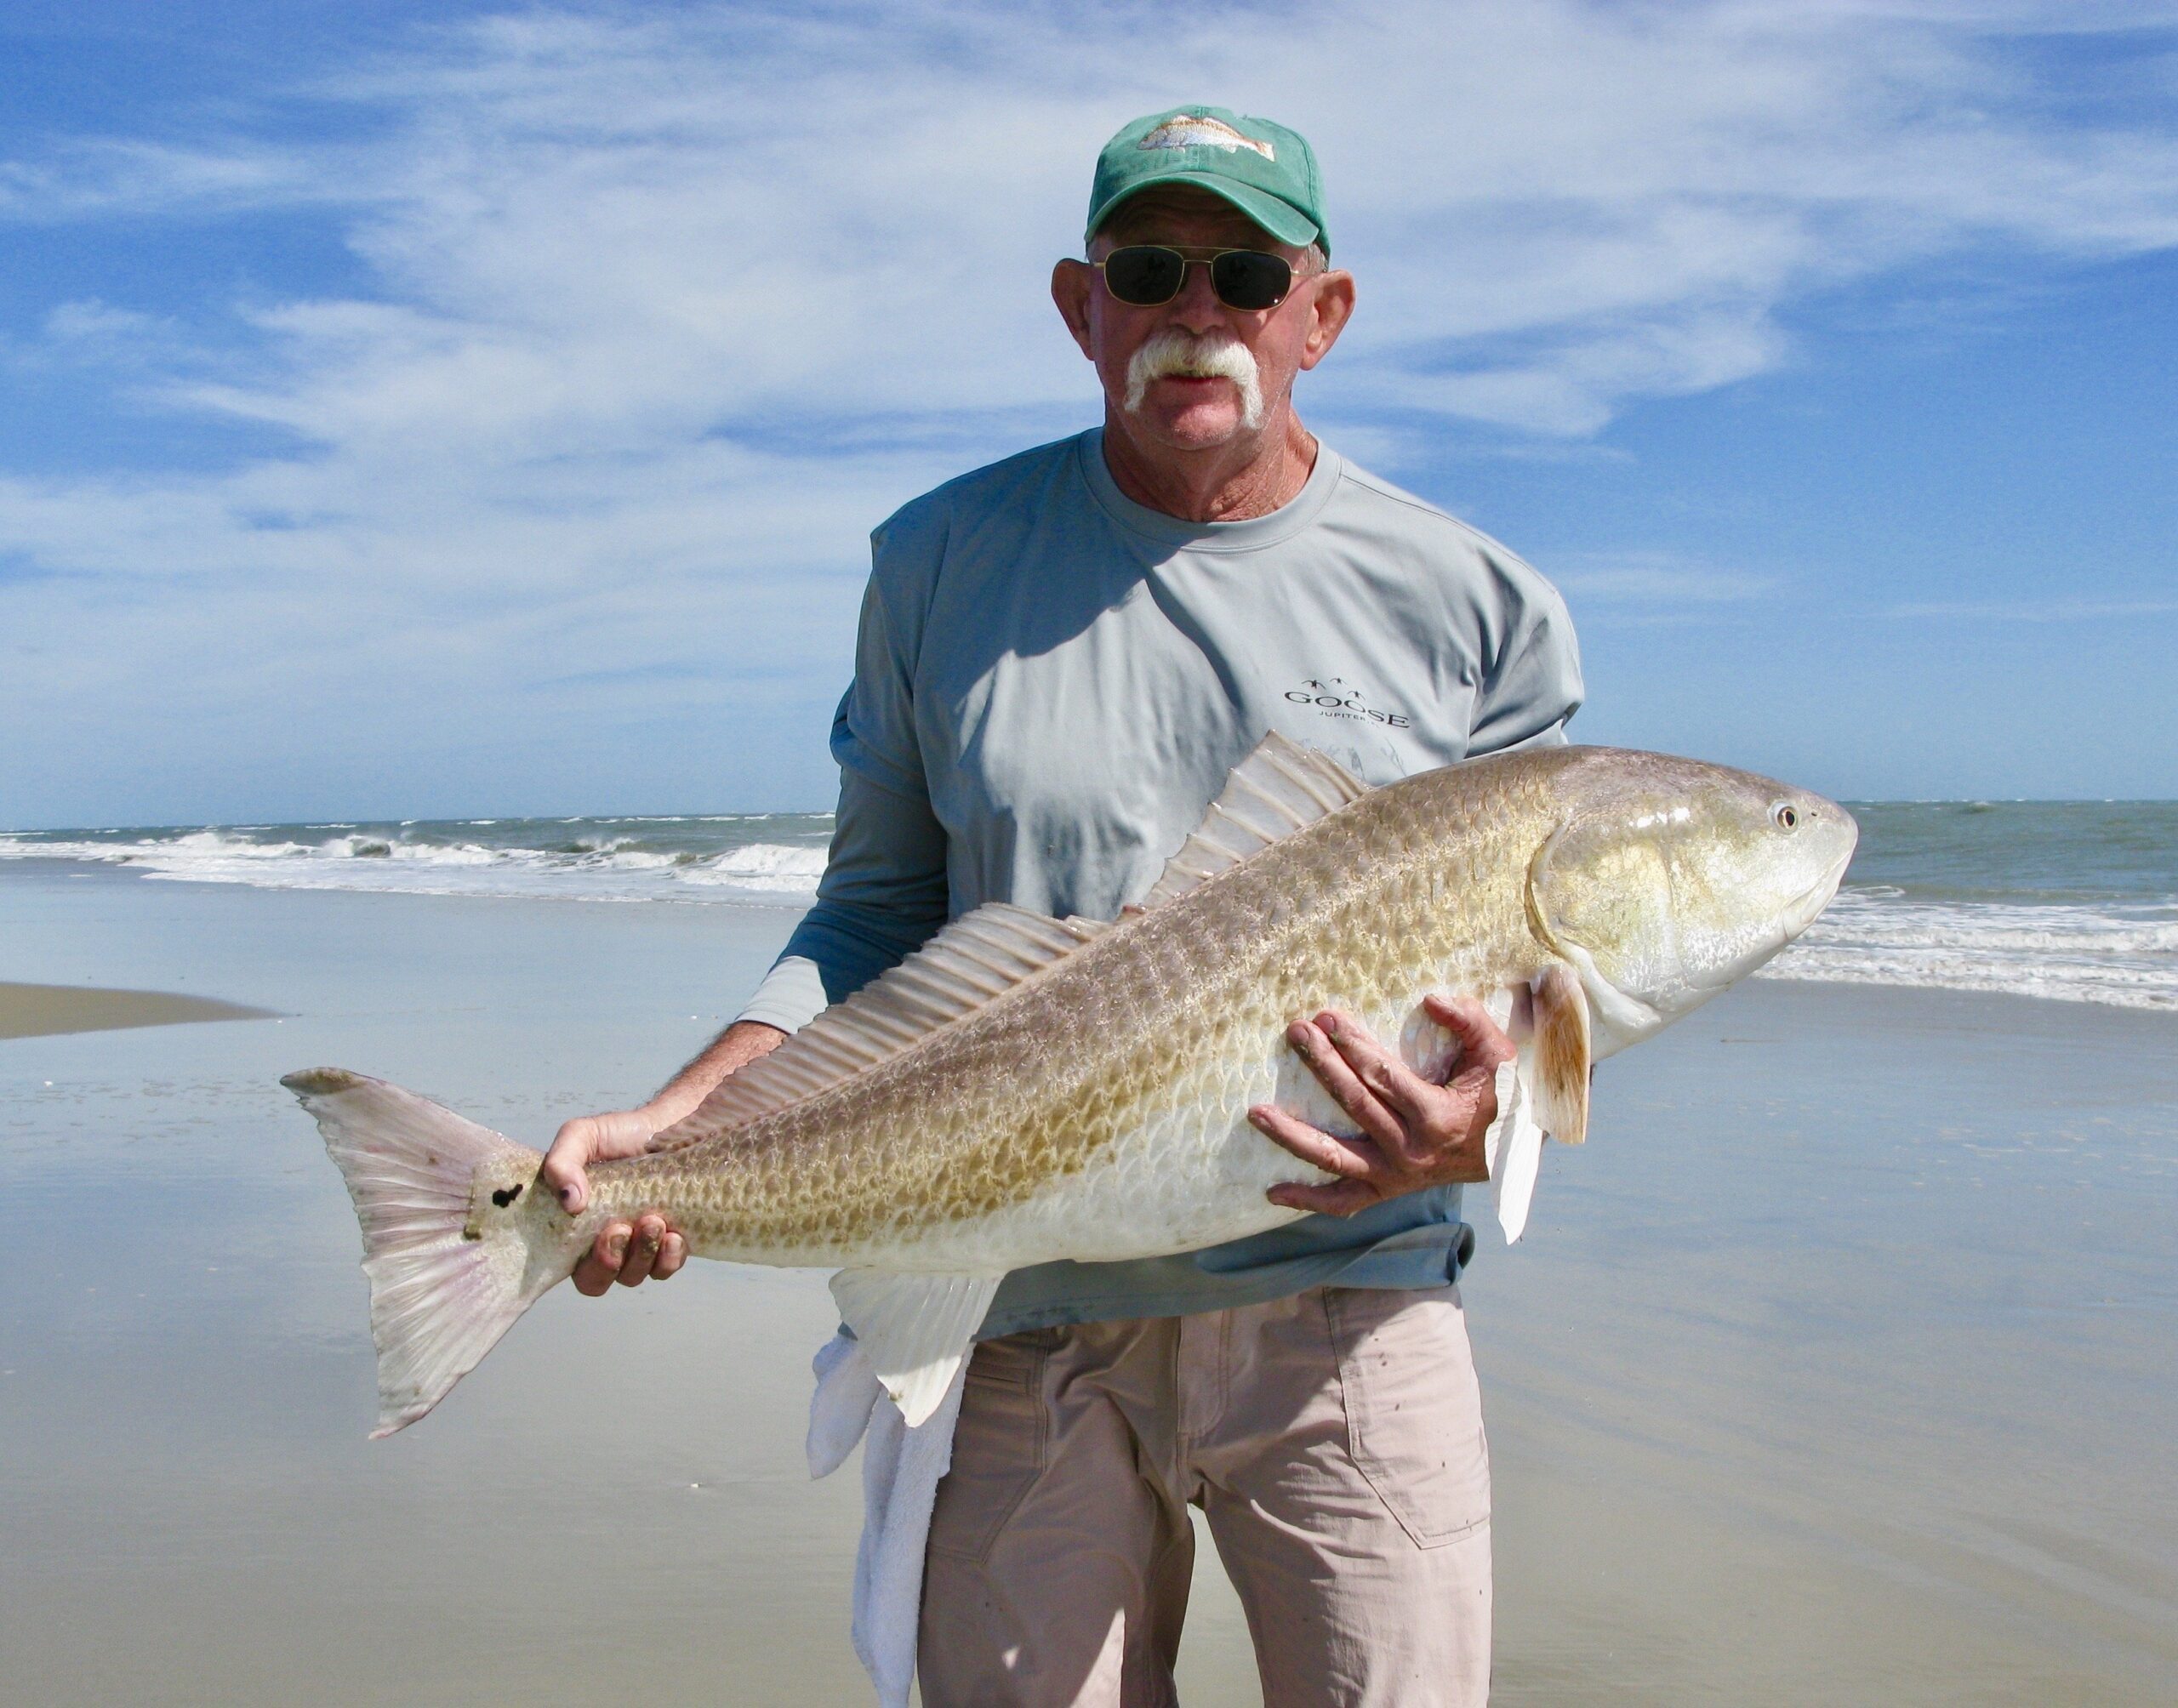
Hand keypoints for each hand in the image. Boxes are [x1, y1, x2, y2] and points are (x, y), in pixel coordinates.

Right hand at [540, 1108, 688, 1294]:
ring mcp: (638, 1247)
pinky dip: (669, 1259)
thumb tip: (570, 1203)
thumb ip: (562, 1162)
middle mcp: (604, 1243)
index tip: (602, 1233)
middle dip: (609, 1262)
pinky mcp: (670, 1244)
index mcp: (576, 1227)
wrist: (669, 1125)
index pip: (567, 1269)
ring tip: (653, 1221)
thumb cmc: (619, 1134)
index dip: (583, 1265)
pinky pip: (666, 1268)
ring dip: (642, 1255)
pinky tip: (675, 1236)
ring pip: (633, 1276)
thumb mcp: (581, 1136)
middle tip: (623, 1227)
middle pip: (598, 1282)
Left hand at [1249, 996, 1516, 1216]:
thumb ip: (1469, 1021)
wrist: (1507, 1153)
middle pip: (1355, 1104)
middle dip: (1323, 1065)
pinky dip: (1309, 1199)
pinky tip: (1273, 1191)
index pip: (1384, 1076)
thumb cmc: (1500, 1096)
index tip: (1328, 1019)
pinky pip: (1343, 1203)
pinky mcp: (1386, 1190)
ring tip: (1257, 1112)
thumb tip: (1432, 999)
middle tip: (1297, 1033)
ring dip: (1293, 1135)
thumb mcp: (1496, 1054)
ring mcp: (1394, 1176)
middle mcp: (1411, 1152)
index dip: (1354, 1046)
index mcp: (1437, 1118)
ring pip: (1335, 1157)